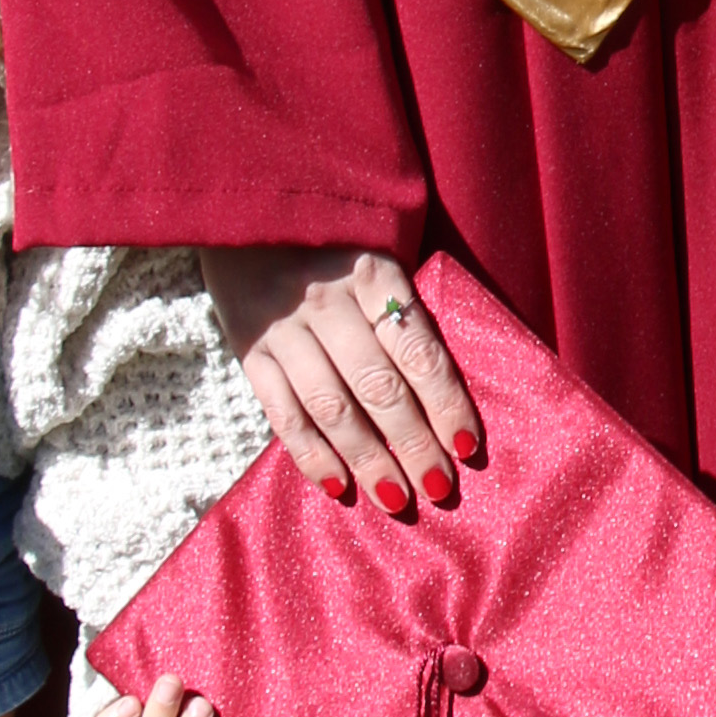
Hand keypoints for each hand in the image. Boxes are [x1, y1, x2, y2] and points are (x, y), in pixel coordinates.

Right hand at [199, 243, 482, 513]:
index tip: (468, 447)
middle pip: (378, 386)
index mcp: (374, 274)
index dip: (446, 403)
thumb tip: (450, 391)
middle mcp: (328, 300)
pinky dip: (310, 454)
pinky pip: (282, 413)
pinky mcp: (249, 350)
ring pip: (332, 407)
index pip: (419, 350)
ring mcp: (283, 328)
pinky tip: (338, 486)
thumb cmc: (334, 247)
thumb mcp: (377, 258)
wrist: (247, 217)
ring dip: (368, 459)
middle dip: (413, 443)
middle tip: (439, 487)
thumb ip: (406, 311)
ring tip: (397, 499)